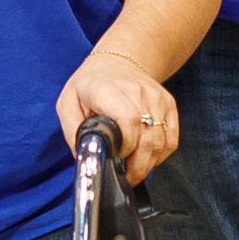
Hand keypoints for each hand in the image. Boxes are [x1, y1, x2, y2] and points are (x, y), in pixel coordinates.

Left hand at [57, 53, 179, 180]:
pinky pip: (171, 140)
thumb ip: (72, 131)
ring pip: (161, 143)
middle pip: (148, 139)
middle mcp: (137, 92)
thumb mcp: (67, 103)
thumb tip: (84, 158)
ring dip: (148, 164)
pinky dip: (160, 155)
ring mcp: (156, 98)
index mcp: (107, 91)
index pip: (129, 120)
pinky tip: (146, 158)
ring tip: (133, 169)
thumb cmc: (90, 85)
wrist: (117, 62)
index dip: (125, 146)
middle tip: (125, 177)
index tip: (115, 157)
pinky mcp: (169, 104)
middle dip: (137, 167)